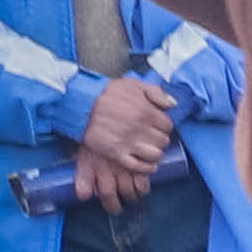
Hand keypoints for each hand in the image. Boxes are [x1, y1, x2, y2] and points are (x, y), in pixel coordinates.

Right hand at [68, 76, 176, 208]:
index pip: (168, 125)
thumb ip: (155, 92)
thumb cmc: (105, 93)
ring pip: (155, 154)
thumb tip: (173, 105)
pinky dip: (146, 167)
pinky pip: (138, 166)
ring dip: (155, 153)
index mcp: (146, 111)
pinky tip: (147, 163)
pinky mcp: (115, 152)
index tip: (157, 126)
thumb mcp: (132, 84)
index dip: (164, 126)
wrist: (79, 103)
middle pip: (163, 140)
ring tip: (149, 149)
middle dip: (160, 139)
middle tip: (151, 137)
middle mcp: (139, 127)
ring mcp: (128, 141)